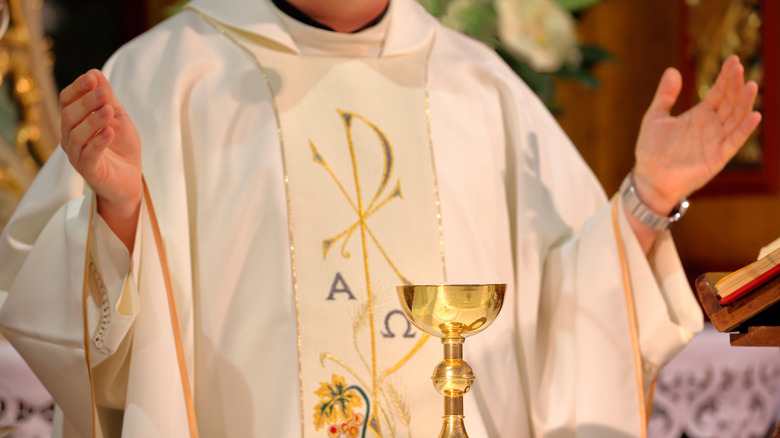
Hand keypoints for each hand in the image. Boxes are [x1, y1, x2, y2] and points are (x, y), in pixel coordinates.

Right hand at [60, 69, 141, 249]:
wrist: (130, 179)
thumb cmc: (121, 147)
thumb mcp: (118, 118)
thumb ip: (107, 99)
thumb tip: (95, 73)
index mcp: (74, 122)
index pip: (67, 100)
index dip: (77, 88)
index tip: (92, 78)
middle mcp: (70, 138)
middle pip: (69, 115)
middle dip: (86, 102)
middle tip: (104, 94)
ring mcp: (77, 155)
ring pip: (77, 135)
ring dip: (93, 120)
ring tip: (109, 111)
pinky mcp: (89, 171)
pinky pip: (89, 155)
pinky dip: (98, 142)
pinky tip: (110, 132)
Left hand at [633, 55, 760, 215]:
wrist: (649, 178)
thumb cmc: (651, 150)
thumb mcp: (656, 117)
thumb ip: (665, 95)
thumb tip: (672, 70)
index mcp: (699, 115)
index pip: (719, 92)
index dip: (726, 77)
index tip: (733, 61)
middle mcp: (712, 126)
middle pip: (730, 101)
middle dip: (736, 85)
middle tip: (739, 68)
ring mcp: (716, 141)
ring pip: (736, 118)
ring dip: (744, 103)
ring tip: (751, 86)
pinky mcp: (718, 157)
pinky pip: (735, 141)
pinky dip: (745, 129)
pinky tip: (754, 115)